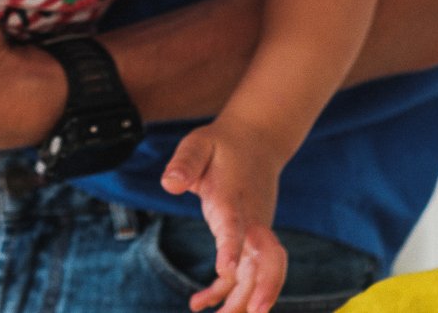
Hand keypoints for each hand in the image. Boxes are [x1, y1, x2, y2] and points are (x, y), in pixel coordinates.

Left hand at [162, 119, 287, 312]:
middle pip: (268, 258)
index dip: (232, 247)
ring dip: (244, 302)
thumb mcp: (199, 144)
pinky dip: (226, 293)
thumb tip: (169, 184)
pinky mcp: (253, 241)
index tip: (224, 270)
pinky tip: (198, 304)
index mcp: (234, 197)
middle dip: (265, 287)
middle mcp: (252, 220)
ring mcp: (257, 233)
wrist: (257, 141)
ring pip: (260, 275)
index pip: (236, 225)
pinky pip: (245, 274)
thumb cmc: (222, 145)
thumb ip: (185, 162)